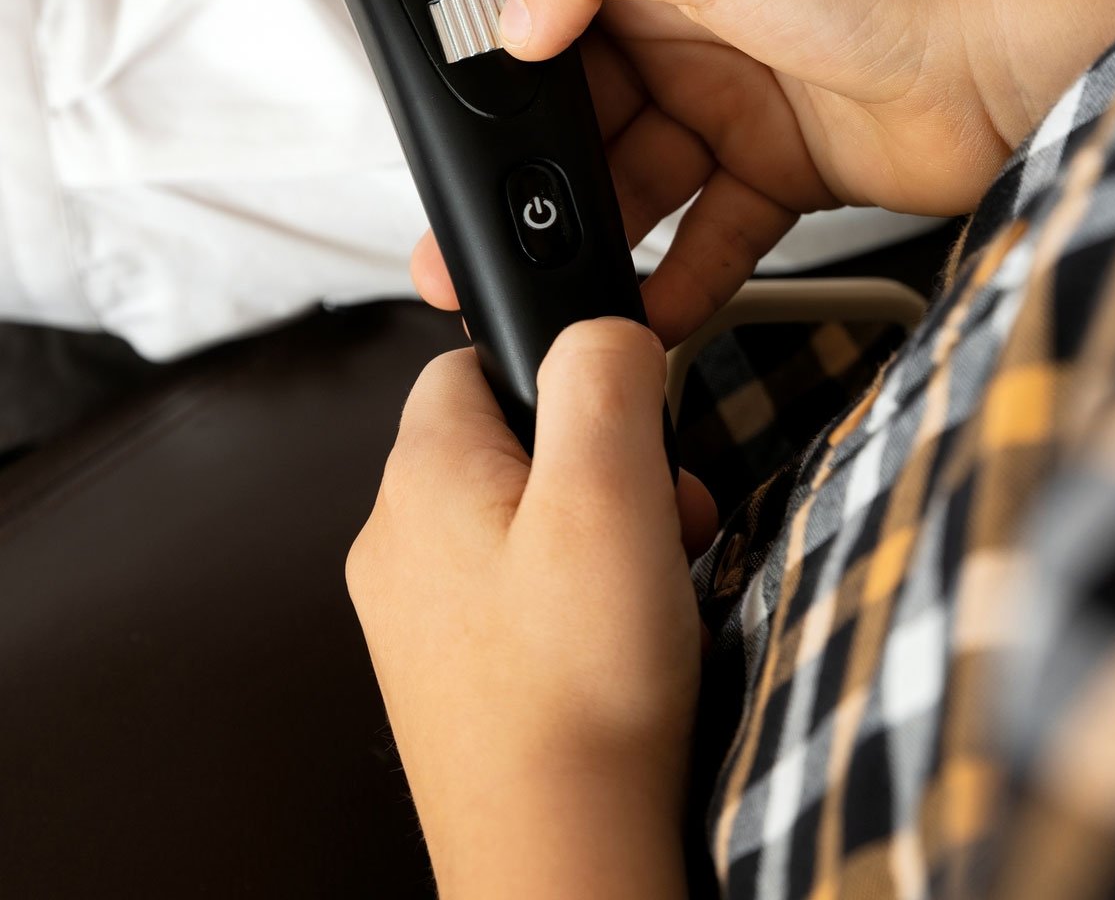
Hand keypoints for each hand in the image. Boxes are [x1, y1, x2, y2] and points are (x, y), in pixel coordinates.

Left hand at [346, 319, 717, 899]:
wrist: (562, 864)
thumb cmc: (577, 696)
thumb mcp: (609, 492)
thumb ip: (600, 377)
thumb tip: (599, 325)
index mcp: (420, 479)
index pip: (472, 357)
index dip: (561, 370)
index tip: (620, 418)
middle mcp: (401, 544)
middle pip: (515, 441)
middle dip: (606, 464)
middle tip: (656, 517)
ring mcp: (423, 616)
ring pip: (529, 517)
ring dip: (606, 532)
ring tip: (649, 586)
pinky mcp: (459, 671)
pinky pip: (526, 590)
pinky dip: (582, 597)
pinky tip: (622, 639)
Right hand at [413, 0, 1114, 343]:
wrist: (1013, 57)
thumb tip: (510, 24)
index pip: (544, 19)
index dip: (498, 82)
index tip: (454, 147)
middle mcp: (692, 31)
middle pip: (581, 119)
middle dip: (530, 185)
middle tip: (477, 249)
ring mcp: (740, 108)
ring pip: (637, 188)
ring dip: (594, 242)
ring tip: (552, 296)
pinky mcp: (786, 177)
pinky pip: (708, 240)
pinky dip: (674, 280)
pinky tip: (641, 315)